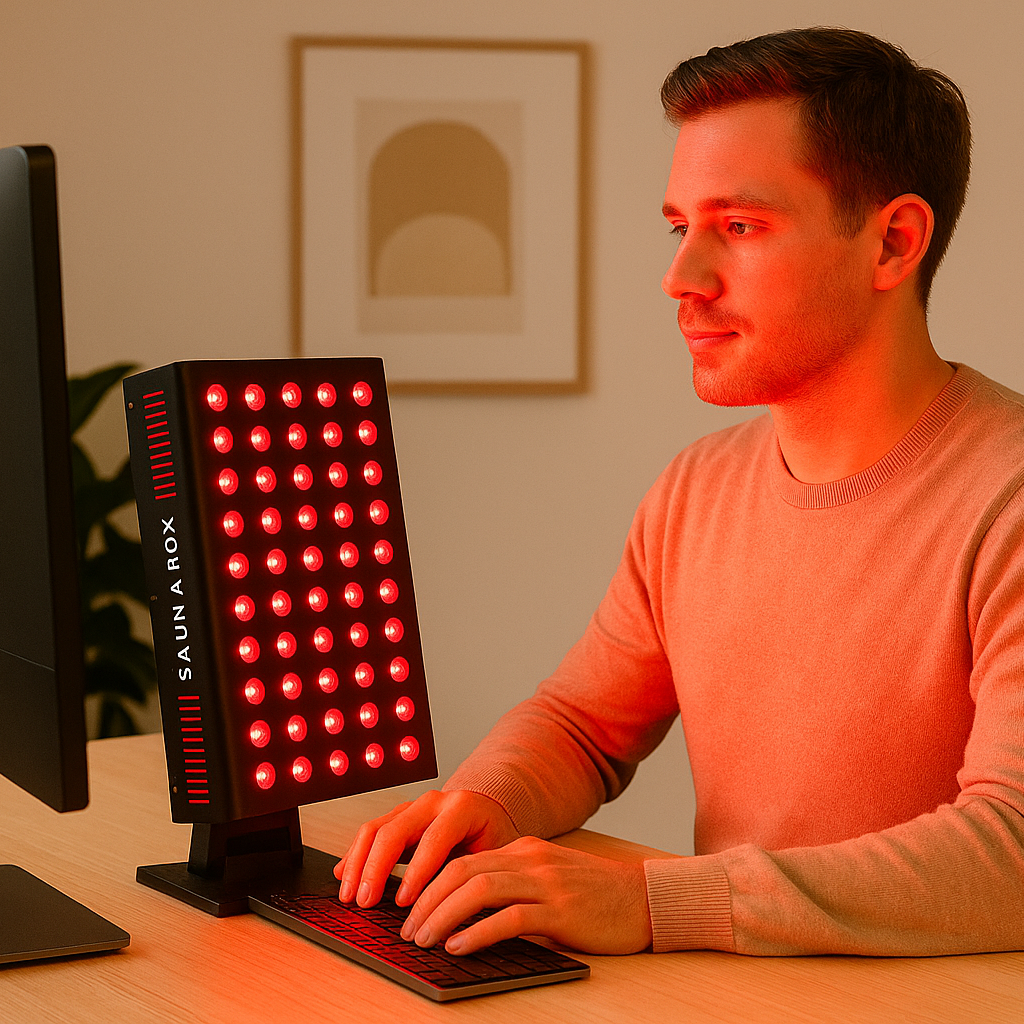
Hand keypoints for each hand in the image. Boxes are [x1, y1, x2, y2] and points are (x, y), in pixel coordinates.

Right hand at [334, 789, 519, 908]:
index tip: (403, 902)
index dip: (417, 872)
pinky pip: (370, 832)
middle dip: (376, 868)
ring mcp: (413, 807)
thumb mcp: (492, 857)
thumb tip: (451, 911)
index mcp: (462, 808)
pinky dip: (355, 855)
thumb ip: (471, 875)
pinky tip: (345, 875)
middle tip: (366, 901)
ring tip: (350, 894)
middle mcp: (433, 802)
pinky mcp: (398, 817)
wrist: (490, 815)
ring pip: (376, 828)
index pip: (434, 838)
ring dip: (358, 863)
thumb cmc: (492, 839)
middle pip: (396, 830)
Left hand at [399, 837, 652, 955]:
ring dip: (443, 915)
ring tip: (424, 939)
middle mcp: (531, 860)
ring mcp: (546, 883)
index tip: (409, 908)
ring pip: (479, 889)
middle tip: (406, 929)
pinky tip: (459, 946)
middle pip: (463, 871)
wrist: (645, 899)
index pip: (464, 860)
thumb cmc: (595, 896)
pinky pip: (510, 917)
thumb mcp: (548, 880)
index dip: (430, 883)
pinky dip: (478, 932)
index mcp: (524, 850)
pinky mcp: (561, 911)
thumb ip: (514, 885)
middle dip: (427, 900)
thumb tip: (465, 912)